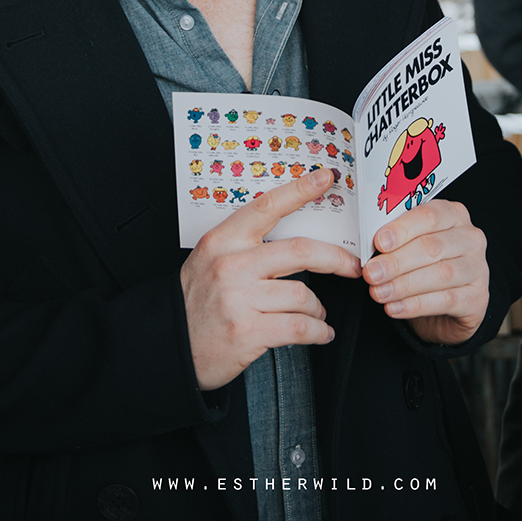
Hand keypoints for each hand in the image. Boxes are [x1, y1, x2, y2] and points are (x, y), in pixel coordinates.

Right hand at [180, 166, 360, 390]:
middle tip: (352, 266)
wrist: (169, 343)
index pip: (267, 207)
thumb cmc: (196, 301)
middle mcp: (231, 265)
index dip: (300, 190)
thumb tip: (295, 236)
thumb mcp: (211, 259)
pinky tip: (319, 333)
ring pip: (304, 295)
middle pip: (301, 251)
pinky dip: (317, 332)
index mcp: (223, 241)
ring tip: (317, 314)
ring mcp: (239, 299)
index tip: (326, 179)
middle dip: (337, 259)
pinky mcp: (247, 332)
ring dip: (319, 309)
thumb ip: (245, 245)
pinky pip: (299, 327)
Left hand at [363, 200, 489, 346]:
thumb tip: (368, 248)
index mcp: (453, 215)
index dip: (403, 229)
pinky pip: (446, 300)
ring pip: (440, 274)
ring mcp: (478, 268)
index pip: (429, 216)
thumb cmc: (424, 265)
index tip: (379, 242)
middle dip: (397, 262)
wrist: (446, 305)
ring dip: (404, 285)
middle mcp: (471, 238)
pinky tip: (394, 308)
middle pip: (433, 247)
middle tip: (371, 273)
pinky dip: (416, 305)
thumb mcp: (410, 245)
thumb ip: (395, 241)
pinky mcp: (478, 298)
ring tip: (378, 292)